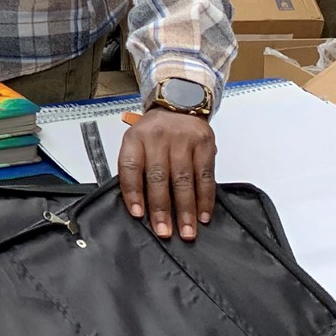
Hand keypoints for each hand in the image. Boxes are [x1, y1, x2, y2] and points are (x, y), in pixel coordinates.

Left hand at [117, 108, 216, 241]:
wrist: (180, 104)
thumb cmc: (154, 131)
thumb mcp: (137, 142)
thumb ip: (136, 168)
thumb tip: (138, 206)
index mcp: (135, 138)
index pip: (130, 167)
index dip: (132, 192)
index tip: (138, 214)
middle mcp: (158, 137)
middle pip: (158, 177)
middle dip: (162, 208)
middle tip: (165, 232)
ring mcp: (183, 140)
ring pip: (184, 179)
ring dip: (186, 209)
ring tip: (186, 231)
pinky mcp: (205, 144)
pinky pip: (205, 176)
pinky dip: (205, 199)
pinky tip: (203, 215)